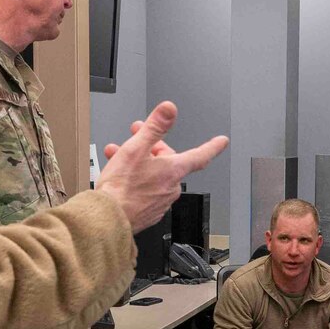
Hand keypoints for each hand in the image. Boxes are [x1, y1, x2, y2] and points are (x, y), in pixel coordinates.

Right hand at [96, 101, 229, 230]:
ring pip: (154, 174)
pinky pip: (146, 190)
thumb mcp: (135, 149)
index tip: (221, 142)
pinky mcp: (148, 212)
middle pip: (169, 161)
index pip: (200, 155)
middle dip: (152, 147)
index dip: (212, 146)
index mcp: (173, 171)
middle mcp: (171, 188)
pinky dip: (136, 180)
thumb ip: (154, 127)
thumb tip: (169, 110)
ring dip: (139, 163)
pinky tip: (121, 177)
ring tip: (119, 157)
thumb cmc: (120, 189)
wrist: (108, 219)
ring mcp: (161, 202)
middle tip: (135, 137)